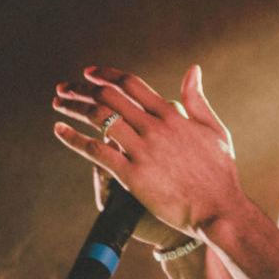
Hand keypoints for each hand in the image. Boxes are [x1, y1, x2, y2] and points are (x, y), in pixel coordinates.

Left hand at [52, 63, 241, 236]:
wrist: (219, 208)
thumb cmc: (220, 171)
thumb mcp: (214, 129)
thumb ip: (197, 99)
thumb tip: (192, 70)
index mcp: (172, 114)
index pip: (131, 84)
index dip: (106, 75)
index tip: (90, 73)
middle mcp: (154, 127)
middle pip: (109, 97)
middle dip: (83, 88)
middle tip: (65, 87)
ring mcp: (142, 151)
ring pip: (99, 118)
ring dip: (74, 107)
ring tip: (59, 103)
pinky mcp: (132, 175)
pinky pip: (96, 151)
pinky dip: (74, 138)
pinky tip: (60, 130)